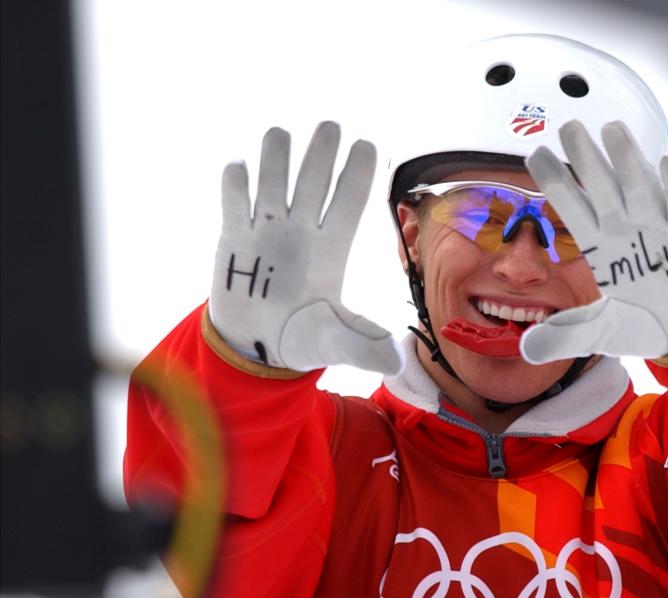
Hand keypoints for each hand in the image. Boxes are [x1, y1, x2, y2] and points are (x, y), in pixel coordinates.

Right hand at [208, 122, 402, 373]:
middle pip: (313, 184)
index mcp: (331, 249)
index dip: (356, 175)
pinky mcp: (235, 238)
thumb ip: (362, 345)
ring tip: (279, 134)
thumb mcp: (334, 343)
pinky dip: (236, 187)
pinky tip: (238, 169)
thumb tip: (394, 363)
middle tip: (330, 126)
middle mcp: (302, 232)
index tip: (367, 145)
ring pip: (274, 184)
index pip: (348, 204)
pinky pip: (235, 204)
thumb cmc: (302, 339)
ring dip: (276, 160)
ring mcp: (268, 231)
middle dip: (320, 155)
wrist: (257, 346)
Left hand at [520, 120, 667, 363]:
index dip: (556, 182)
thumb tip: (524, 351)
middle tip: (567, 126)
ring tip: (612, 129)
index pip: (571, 208)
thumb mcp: (599, 334)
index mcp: (600, 248)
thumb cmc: (644, 325)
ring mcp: (658, 229)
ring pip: (638, 187)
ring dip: (627, 159)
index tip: (534, 154)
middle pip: (601, 187)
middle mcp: (625, 230)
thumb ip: (562, 337)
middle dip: (585, 158)